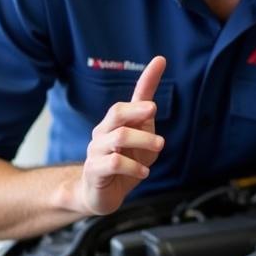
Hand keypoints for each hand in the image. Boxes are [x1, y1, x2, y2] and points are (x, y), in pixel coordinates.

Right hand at [76, 55, 166, 214]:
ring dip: (143, 141)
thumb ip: (145, 123)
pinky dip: (134, 167)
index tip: (160, 61)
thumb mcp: (141, 142)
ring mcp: (96, 150)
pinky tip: (143, 172)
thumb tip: (152, 102)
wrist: (103, 195)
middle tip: (154, 115)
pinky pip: (114, 163)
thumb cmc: (124, 165)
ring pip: (119, 137)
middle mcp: (103, 132)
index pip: (131, 98)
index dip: (147, 79)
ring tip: (158, 149)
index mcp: (115, 123)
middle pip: (118, 112)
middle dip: (139, 111)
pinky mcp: (94, 170)